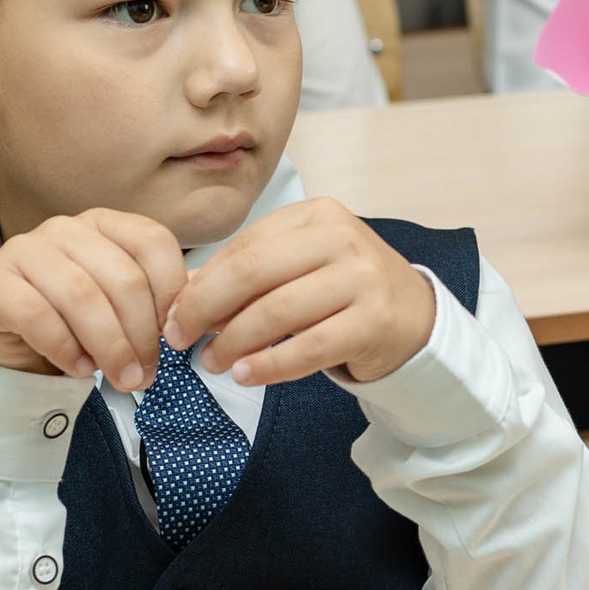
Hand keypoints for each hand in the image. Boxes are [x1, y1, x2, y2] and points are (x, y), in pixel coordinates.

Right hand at [0, 208, 186, 389]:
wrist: (4, 344)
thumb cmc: (69, 323)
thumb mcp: (118, 307)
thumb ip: (154, 301)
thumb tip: (198, 315)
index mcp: (104, 223)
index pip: (153, 243)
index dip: (171, 292)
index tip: (175, 334)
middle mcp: (64, 229)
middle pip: (122, 277)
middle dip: (142, 334)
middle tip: (146, 372)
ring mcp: (23, 251)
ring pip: (82, 297)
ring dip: (110, 347)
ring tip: (121, 378)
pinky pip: (38, 316)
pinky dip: (66, 349)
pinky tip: (80, 369)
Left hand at [174, 197, 437, 386]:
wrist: (414, 315)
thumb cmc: (344, 290)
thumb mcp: (299, 266)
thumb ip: (245, 273)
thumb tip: (181, 297)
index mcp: (318, 215)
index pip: (243, 247)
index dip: (201, 284)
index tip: (174, 314)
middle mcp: (342, 239)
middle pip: (253, 273)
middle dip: (205, 309)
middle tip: (181, 338)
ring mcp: (362, 279)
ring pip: (277, 312)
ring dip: (233, 342)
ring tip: (212, 362)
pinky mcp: (374, 321)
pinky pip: (308, 348)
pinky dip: (269, 365)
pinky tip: (245, 375)